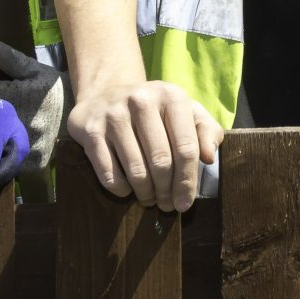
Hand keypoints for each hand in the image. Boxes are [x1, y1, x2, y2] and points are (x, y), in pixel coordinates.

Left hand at [0, 42, 68, 168]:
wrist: (87, 115)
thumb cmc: (55, 90)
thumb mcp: (36, 71)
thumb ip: (12, 60)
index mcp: (11, 96)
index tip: (7, 88)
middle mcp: (13, 122)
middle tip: (14, 107)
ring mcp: (22, 144)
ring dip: (1, 132)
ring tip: (17, 124)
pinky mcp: (31, 161)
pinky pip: (10, 159)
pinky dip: (12, 152)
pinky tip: (22, 142)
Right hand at [65, 79, 218, 211]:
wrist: (106, 93)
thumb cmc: (154, 111)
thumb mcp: (185, 111)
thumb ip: (206, 131)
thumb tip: (208, 158)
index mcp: (171, 96)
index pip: (185, 147)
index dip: (187, 181)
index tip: (185, 203)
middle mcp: (141, 100)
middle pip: (161, 162)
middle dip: (166, 191)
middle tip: (167, 205)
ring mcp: (113, 114)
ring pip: (136, 170)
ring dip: (145, 193)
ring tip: (149, 199)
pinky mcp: (90, 130)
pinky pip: (109, 172)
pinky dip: (121, 189)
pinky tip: (127, 190)